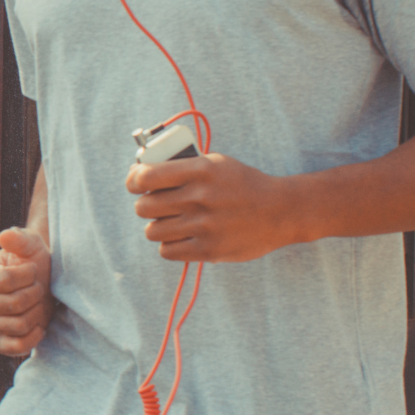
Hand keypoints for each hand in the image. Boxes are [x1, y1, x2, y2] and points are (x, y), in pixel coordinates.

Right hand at [0, 227, 52, 356]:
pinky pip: (16, 347)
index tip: (32, 270)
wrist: (42, 285)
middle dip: (35, 294)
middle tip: (37, 288)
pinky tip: (37, 324)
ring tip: (35, 304)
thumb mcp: (30, 245)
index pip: (7, 280)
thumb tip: (5, 236)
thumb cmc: (33, 263)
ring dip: (37, 313)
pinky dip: (33, 337)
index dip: (29, 275)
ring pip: (20, 325)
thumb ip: (19, 239)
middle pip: (15, 304)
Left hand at [126, 152, 298, 261]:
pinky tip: (181, 237)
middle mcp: (200, 197)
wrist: (281, 210)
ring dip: (158, 227)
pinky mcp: (209, 249)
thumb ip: (182, 167)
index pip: (146, 177)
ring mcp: (205, 225)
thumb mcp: (216, 163)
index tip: (136, 184)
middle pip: (143, 207)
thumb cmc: (242, 184)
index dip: (134, 181)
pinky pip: (167, 251)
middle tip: (157, 205)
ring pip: (152, 231)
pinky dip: (169, 245)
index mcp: (200, 170)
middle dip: (146, 206)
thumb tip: (142, 172)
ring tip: (171, 222)